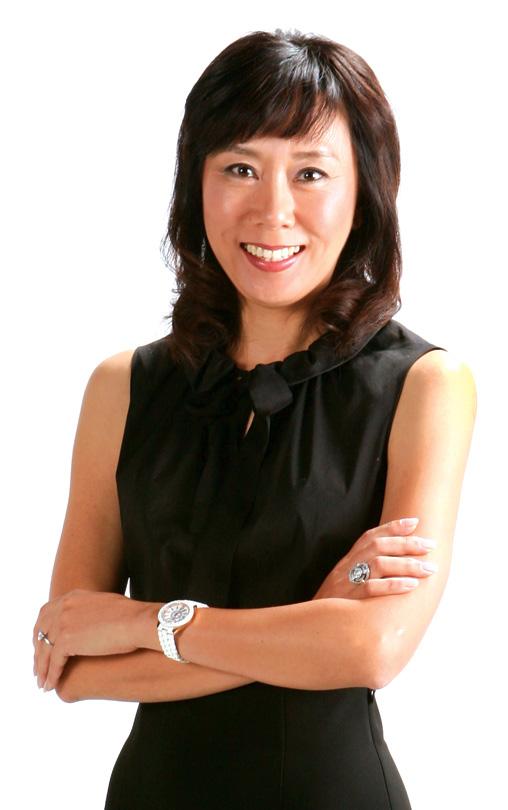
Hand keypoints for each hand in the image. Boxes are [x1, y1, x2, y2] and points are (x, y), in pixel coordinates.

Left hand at [32, 589, 146, 692]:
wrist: (138, 622)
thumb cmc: (131, 616)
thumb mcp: (104, 606)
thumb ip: (90, 612)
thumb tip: (90, 623)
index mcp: (72, 597)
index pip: (47, 615)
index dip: (42, 632)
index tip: (41, 646)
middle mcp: (64, 607)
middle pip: (41, 632)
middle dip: (38, 652)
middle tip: (38, 668)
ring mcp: (63, 623)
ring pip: (44, 650)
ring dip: (42, 669)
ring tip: (42, 683)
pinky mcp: (67, 640)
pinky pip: (53, 663)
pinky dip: (50, 676)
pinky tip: (49, 686)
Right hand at [312, 517, 437, 600]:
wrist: (309, 627)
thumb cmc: (332, 607)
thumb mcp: (344, 584)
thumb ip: (362, 573)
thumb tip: (392, 566)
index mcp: (346, 561)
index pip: (370, 537)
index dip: (392, 527)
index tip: (415, 522)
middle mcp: (346, 567)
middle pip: (378, 546)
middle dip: (407, 544)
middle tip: (430, 546)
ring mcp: (346, 582)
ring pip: (378, 564)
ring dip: (406, 564)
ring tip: (428, 568)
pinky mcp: (348, 600)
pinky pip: (372, 588)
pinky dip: (393, 585)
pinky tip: (411, 585)